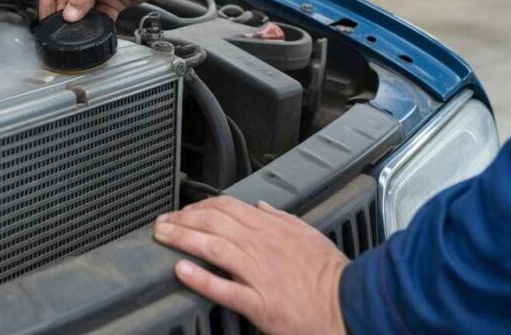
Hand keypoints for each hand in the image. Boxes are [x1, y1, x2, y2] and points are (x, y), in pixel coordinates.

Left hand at [153, 196, 348, 334]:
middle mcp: (261, 246)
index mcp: (272, 229)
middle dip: (182, 219)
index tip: (184, 211)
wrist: (349, 304)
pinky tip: (182, 271)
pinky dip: (201, 278)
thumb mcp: (308, 234)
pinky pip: (224, 288)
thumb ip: (281, 218)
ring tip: (163, 237)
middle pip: (213, 223)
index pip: (226, 207)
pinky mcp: (259, 303)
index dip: (199, 206)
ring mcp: (258, 274)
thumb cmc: (331, 274)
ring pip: (213, 248)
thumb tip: (261, 206)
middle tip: (161, 223)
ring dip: (182, 240)